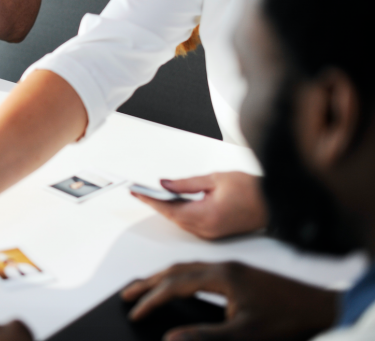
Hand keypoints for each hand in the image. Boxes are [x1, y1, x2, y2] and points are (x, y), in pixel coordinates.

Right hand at [121, 261, 336, 340]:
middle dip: (148, 282)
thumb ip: (204, 337)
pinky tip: (180, 285)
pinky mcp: (238, 273)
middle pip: (175, 270)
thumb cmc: (287, 319)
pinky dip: (180, 276)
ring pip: (186, 267)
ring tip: (145, 288)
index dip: (151, 299)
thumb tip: (172, 339)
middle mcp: (223, 267)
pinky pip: (199, 268)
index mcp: (221, 277)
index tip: (135, 311)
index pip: (174, 285)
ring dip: (163, 277)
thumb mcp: (244, 335)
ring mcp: (231, 268)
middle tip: (127, 294)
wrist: (320, 307)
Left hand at [132, 172, 266, 239]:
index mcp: (207, 215)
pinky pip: (191, 224)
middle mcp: (208, 229)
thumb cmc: (252, 190)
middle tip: (140, 191)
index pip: (170, 209)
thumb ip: (186, 183)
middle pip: (173, 217)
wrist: (275, 203)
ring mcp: (212, 234)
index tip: (136, 192)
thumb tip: (165, 184)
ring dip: (167, 209)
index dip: (150, 200)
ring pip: (181, 222)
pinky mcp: (216, 233)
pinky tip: (173, 202)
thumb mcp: (215, 179)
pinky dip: (180, 213)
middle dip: (156, 203)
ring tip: (152, 195)